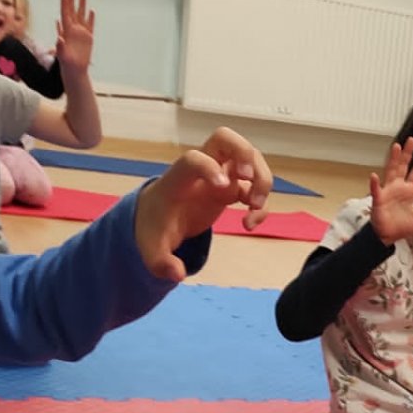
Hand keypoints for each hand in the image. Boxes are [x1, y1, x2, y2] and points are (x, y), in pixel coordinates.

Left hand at [54, 0, 94, 70]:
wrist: (75, 71)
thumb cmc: (67, 64)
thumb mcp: (62, 56)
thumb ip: (60, 46)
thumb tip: (60, 37)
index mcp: (66, 32)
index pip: (65, 15)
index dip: (64, 6)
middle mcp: (73, 30)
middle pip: (72, 13)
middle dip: (71, 1)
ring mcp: (81, 33)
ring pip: (81, 16)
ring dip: (81, 6)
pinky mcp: (88, 38)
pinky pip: (90, 25)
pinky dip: (90, 18)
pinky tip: (91, 10)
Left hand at [134, 126, 271, 281]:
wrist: (157, 217)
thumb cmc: (154, 226)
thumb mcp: (151, 249)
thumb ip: (161, 262)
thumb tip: (176, 274)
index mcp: (178, 178)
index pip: (194, 159)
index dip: (209, 167)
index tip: (221, 187)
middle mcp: (202, 168)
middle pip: (226, 138)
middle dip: (244, 154)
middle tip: (249, 180)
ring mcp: (219, 175)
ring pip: (249, 157)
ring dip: (261, 178)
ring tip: (254, 207)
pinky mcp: (230, 188)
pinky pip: (253, 184)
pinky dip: (260, 202)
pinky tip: (250, 224)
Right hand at [368, 137, 412, 243]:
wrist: (386, 236)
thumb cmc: (400, 226)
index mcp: (408, 191)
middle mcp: (397, 187)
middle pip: (403, 166)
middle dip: (408, 154)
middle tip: (411, 140)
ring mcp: (387, 192)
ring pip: (391, 172)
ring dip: (393, 160)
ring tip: (396, 147)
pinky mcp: (379, 200)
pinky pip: (376, 191)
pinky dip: (374, 184)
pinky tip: (374, 176)